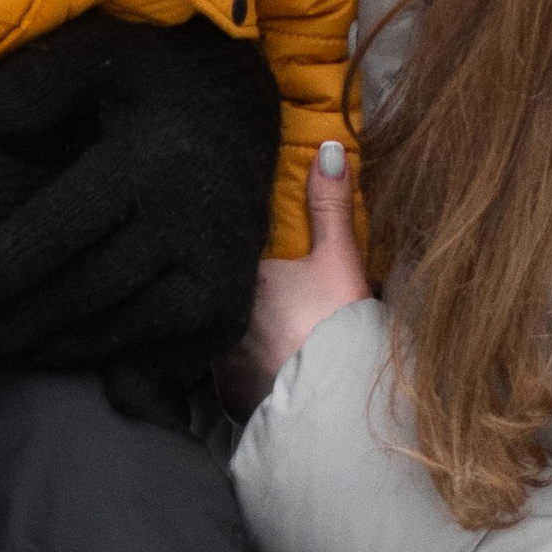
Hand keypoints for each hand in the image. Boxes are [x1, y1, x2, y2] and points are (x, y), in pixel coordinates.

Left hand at [0, 12, 284, 377]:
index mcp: (150, 161)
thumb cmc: (150, 83)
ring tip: (8, 344)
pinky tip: (70, 348)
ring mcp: (217, 275)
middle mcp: (191, 224)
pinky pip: (163, 360)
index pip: (64, 230)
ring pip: (122, 333)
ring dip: (57, 347)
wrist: (244, 112)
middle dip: (19, 322)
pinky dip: (114, 366)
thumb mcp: (91, 57)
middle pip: (87, 294)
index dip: (8, 263)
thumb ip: (24, 91)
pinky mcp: (229, 310)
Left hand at [220, 141, 371, 413]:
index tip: (241, 244)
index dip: (230, 246)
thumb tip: (329, 146)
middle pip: (216, 293)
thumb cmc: (333, 326)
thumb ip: (329, 205)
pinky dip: (241, 368)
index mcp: (235, 277)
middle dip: (227, 288)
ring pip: (217, 332)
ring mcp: (216, 359)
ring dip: (232, 330)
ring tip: (258, 328)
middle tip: (258, 289)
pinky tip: (260, 364)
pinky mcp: (227, 394)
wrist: (334, 405)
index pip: (222, 252)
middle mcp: (213, 316)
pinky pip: (227, 373)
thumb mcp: (338, 260)